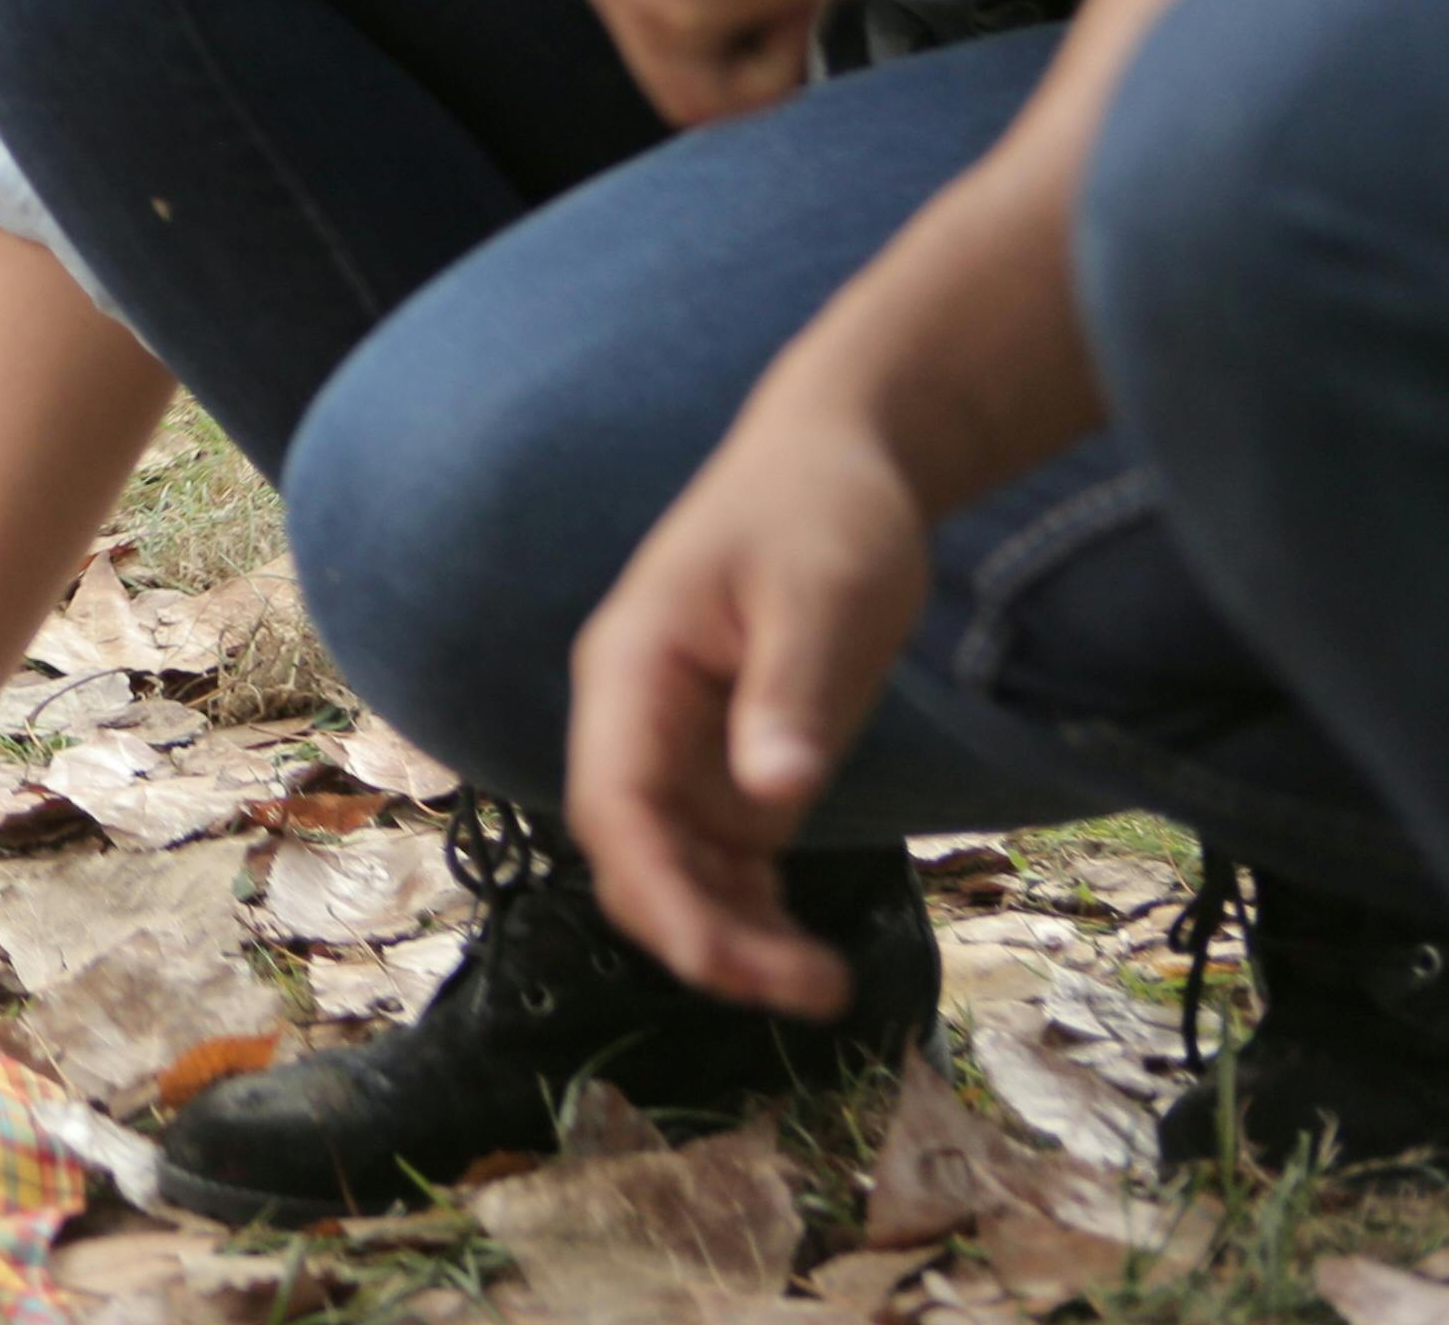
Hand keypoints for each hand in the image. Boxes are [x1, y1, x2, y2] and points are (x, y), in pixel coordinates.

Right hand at [565, 377, 939, 1019]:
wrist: (833, 461)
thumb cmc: (820, 511)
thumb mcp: (821, 592)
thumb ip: (789, 692)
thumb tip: (772, 796)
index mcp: (630, 671)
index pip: (614, 803)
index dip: (658, 891)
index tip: (729, 959)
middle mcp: (635, 721)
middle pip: (634, 854)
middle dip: (700, 935)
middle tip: (808, 988)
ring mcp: (676, 749)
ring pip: (673, 872)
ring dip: (729, 939)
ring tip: (822, 986)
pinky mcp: (724, 765)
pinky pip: (717, 861)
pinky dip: (749, 914)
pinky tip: (805, 955)